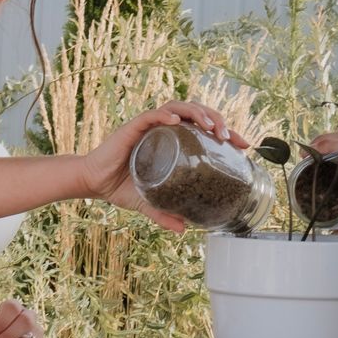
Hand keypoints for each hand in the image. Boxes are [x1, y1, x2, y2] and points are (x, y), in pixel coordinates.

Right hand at [84, 101, 244, 231]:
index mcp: (172, 140)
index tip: (243, 144)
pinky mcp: (132, 128)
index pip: (203, 128)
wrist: (93, 183)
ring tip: (210, 127)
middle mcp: (163, 128)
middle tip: (228, 137)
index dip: (226, 132)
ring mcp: (148, 126)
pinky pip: (151, 116)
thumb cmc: (120, 187)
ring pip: (177, 107)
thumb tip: (183, 229)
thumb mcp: (149, 203)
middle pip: (196, 112)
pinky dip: (165, 116)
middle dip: (216, 120)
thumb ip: (165, 214)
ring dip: (197, 113)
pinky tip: (176, 121)